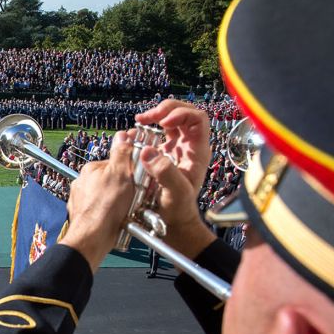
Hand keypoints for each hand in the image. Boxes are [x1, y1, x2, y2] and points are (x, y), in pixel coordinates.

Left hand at [59, 131, 136, 270]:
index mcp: (90, 169)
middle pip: (111, 180)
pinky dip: (110, 214)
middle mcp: (82, 183)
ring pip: (106, 196)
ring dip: (118, 202)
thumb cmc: (106, 208)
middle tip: (133, 196)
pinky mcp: (84, 215)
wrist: (92, 238)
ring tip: (126, 210)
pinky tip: (117, 219)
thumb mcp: (120, 174)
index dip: (129, 170)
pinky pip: (101, 210)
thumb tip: (123, 136)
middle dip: (124, 187)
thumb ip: (121, 153)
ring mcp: (81, 200)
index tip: (137, 178)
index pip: (115, 163)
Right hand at [134, 101, 216, 258]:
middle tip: (145, 118)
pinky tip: (136, 135)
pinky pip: (157, 133)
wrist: (173, 223)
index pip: (197, 119)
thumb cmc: (178, 211)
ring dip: (154, 117)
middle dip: (164, 110)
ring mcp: (176, 149)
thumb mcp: (174, 193)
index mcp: (197, 151)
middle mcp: (188, 146)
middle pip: (183, 113)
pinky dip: (146, 129)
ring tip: (139, 122)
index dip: (180, 114)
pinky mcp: (163, 154)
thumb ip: (164, 172)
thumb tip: (148, 151)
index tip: (162, 122)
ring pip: (170, 120)